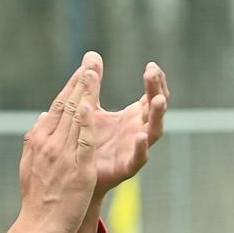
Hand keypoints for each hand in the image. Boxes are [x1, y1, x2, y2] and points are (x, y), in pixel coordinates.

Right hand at [0, 60, 101, 232]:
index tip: (81, 70)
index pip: (57, 107)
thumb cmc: (37, 199)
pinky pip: (83, 141)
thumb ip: (36, 141)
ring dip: (84, 94)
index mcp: (39, 140)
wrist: (38, 226)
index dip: (70, 87)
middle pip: (66, 107)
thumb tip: (40, 120)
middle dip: (79, 83)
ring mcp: (62, 155)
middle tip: (89, 62)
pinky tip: (93, 107)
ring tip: (92, 73)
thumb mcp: (30, 165)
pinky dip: (87, 123)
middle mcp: (49, 144)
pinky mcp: (77, 168)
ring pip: (75, 118)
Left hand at [83, 55, 167, 196]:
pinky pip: (139, 158)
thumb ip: (92, 85)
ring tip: (158, 100)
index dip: (155, 81)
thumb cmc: (86, 141)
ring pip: (154, 132)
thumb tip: (91, 55)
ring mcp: (135, 149)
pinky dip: (141, 147)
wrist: (75, 177)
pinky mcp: (127, 167)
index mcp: (133, 116)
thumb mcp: (89, 108)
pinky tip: (140, 136)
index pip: (151, 95)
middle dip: (157, 90)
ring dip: (157, 115)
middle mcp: (138, 130)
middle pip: (156, 109)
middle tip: (153, 74)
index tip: (152, 66)